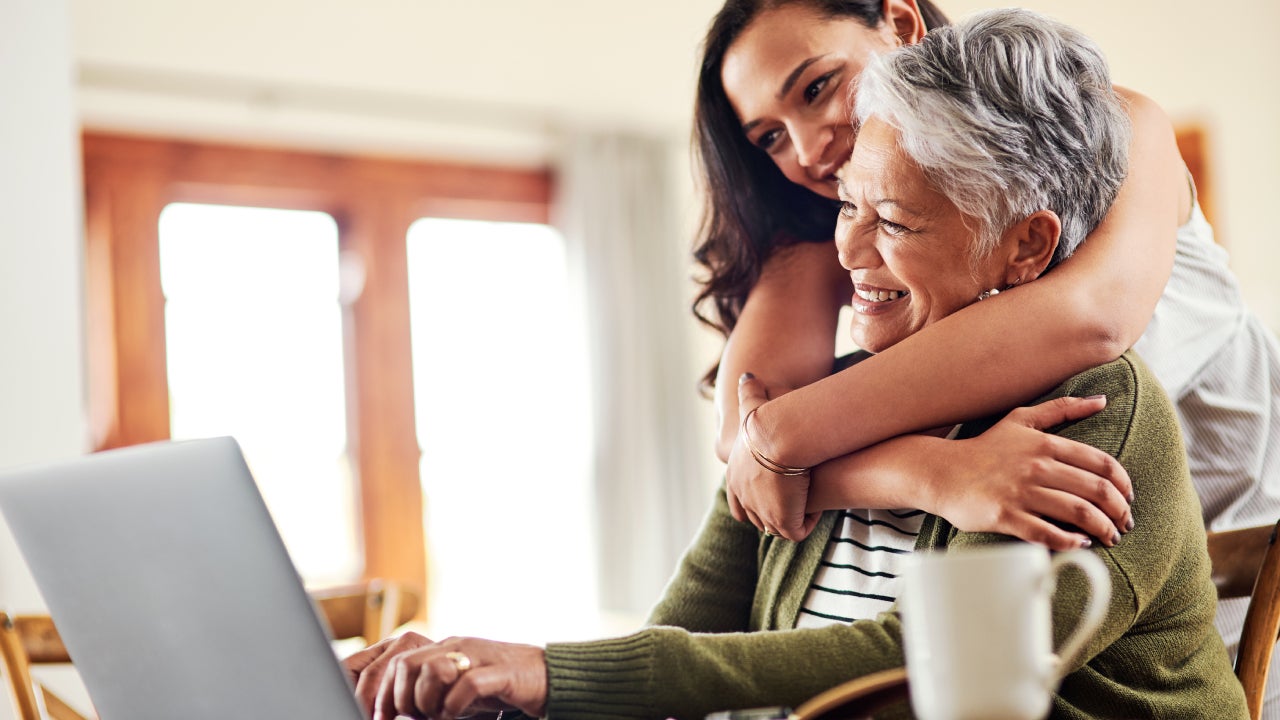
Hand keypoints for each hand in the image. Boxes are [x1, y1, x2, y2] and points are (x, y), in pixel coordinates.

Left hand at [356, 634, 547, 719]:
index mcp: (444, 648)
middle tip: (414, 719)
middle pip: (407, 665)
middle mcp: (457, 647)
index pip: (398, 662)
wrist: (548, 676)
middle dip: (401, 700)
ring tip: (438, 716)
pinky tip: (458, 714)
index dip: (383, 694)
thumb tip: (399, 716)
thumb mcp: (458, 688)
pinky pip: (467, 685)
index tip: (384, 718)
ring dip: (427, 701)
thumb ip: (432, 694)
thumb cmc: (500, 686)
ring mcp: (479, 656)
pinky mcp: (500, 672)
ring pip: (433, 670)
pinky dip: (456, 705)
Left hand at [725, 373, 820, 540]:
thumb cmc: (768, 420)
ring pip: (777, 527)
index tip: (774, 494)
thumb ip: (749, 392)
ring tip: (809, 504)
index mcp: (735, 478)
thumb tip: (748, 375)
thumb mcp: (754, 406)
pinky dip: (808, 522)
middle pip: (757, 518)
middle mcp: (744, 498)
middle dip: (775, 513)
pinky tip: (818, 507)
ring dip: (792, 517)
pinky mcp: (783, 521)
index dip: (755, 501)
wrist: (779, 436)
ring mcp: (762, 513)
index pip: (739, 502)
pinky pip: (797, 531)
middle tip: (795, 501)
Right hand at [927, 395, 1133, 550]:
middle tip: (1124, 524)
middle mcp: (1036, 467)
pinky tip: (1079, 544)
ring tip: (1109, 538)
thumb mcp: (1022, 420)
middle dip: (1119, 511)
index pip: (1101, 464)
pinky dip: (1070, 542)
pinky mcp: (1005, 516)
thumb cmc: (985, 448)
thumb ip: (1063, 409)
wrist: (942, 472)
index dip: (1123, 484)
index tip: (1127, 498)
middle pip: (1095, 491)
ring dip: (1102, 529)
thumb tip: (1102, 400)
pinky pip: (1047, 533)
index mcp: (1045, 444)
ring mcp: (1020, 492)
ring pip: (1078, 513)